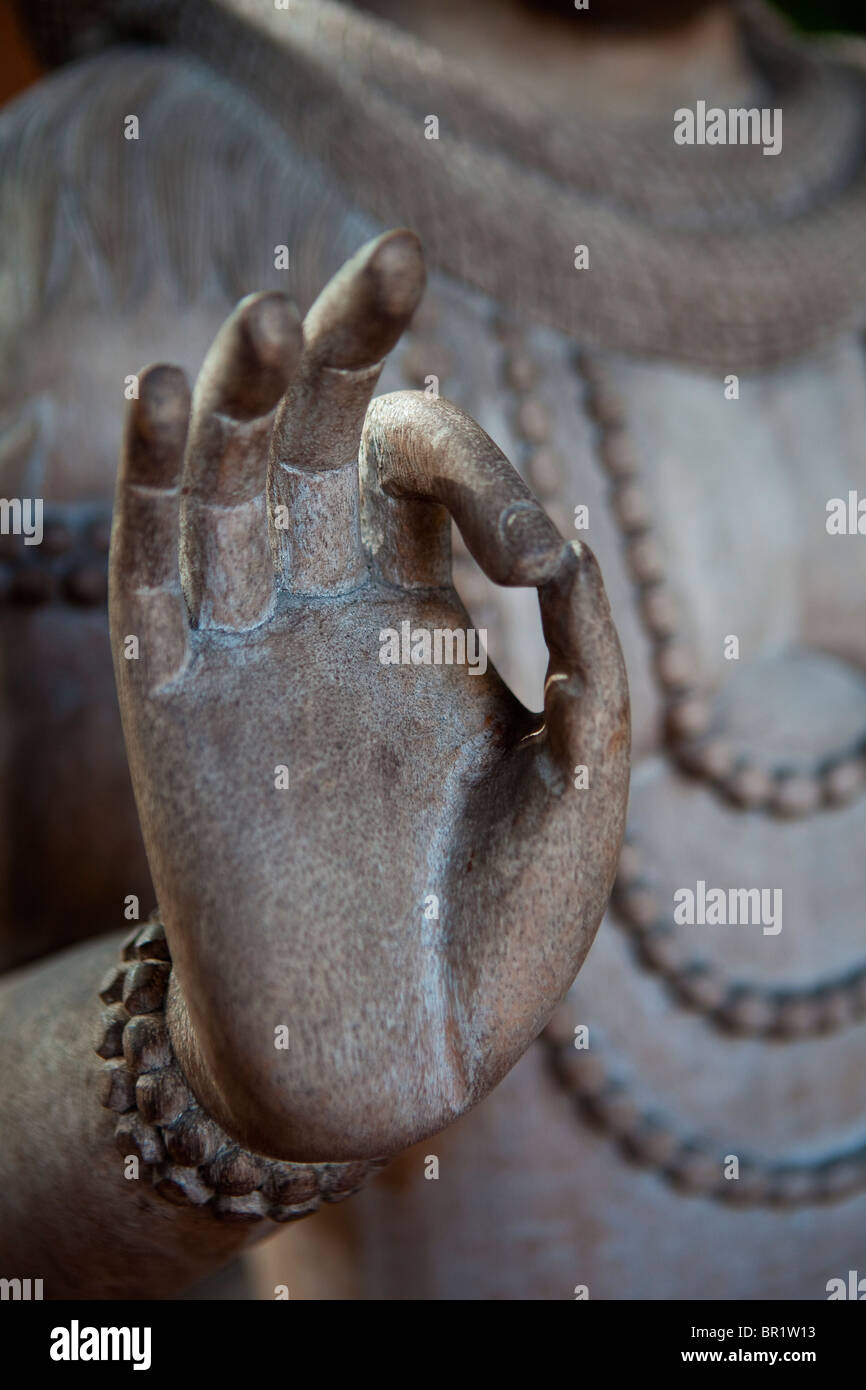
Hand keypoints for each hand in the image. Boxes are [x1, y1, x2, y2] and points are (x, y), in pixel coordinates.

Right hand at [110, 230, 629, 1161]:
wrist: (388, 1054)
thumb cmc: (495, 930)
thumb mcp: (582, 779)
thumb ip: (587, 655)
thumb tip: (564, 541)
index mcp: (417, 622)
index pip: (424, 473)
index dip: (480, 467)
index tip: (529, 557)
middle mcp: (324, 614)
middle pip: (318, 439)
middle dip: (349, 346)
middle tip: (393, 255)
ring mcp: (245, 648)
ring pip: (227, 479)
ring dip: (245, 390)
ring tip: (271, 312)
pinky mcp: (173, 701)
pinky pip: (150, 565)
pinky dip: (154, 476)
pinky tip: (174, 390)